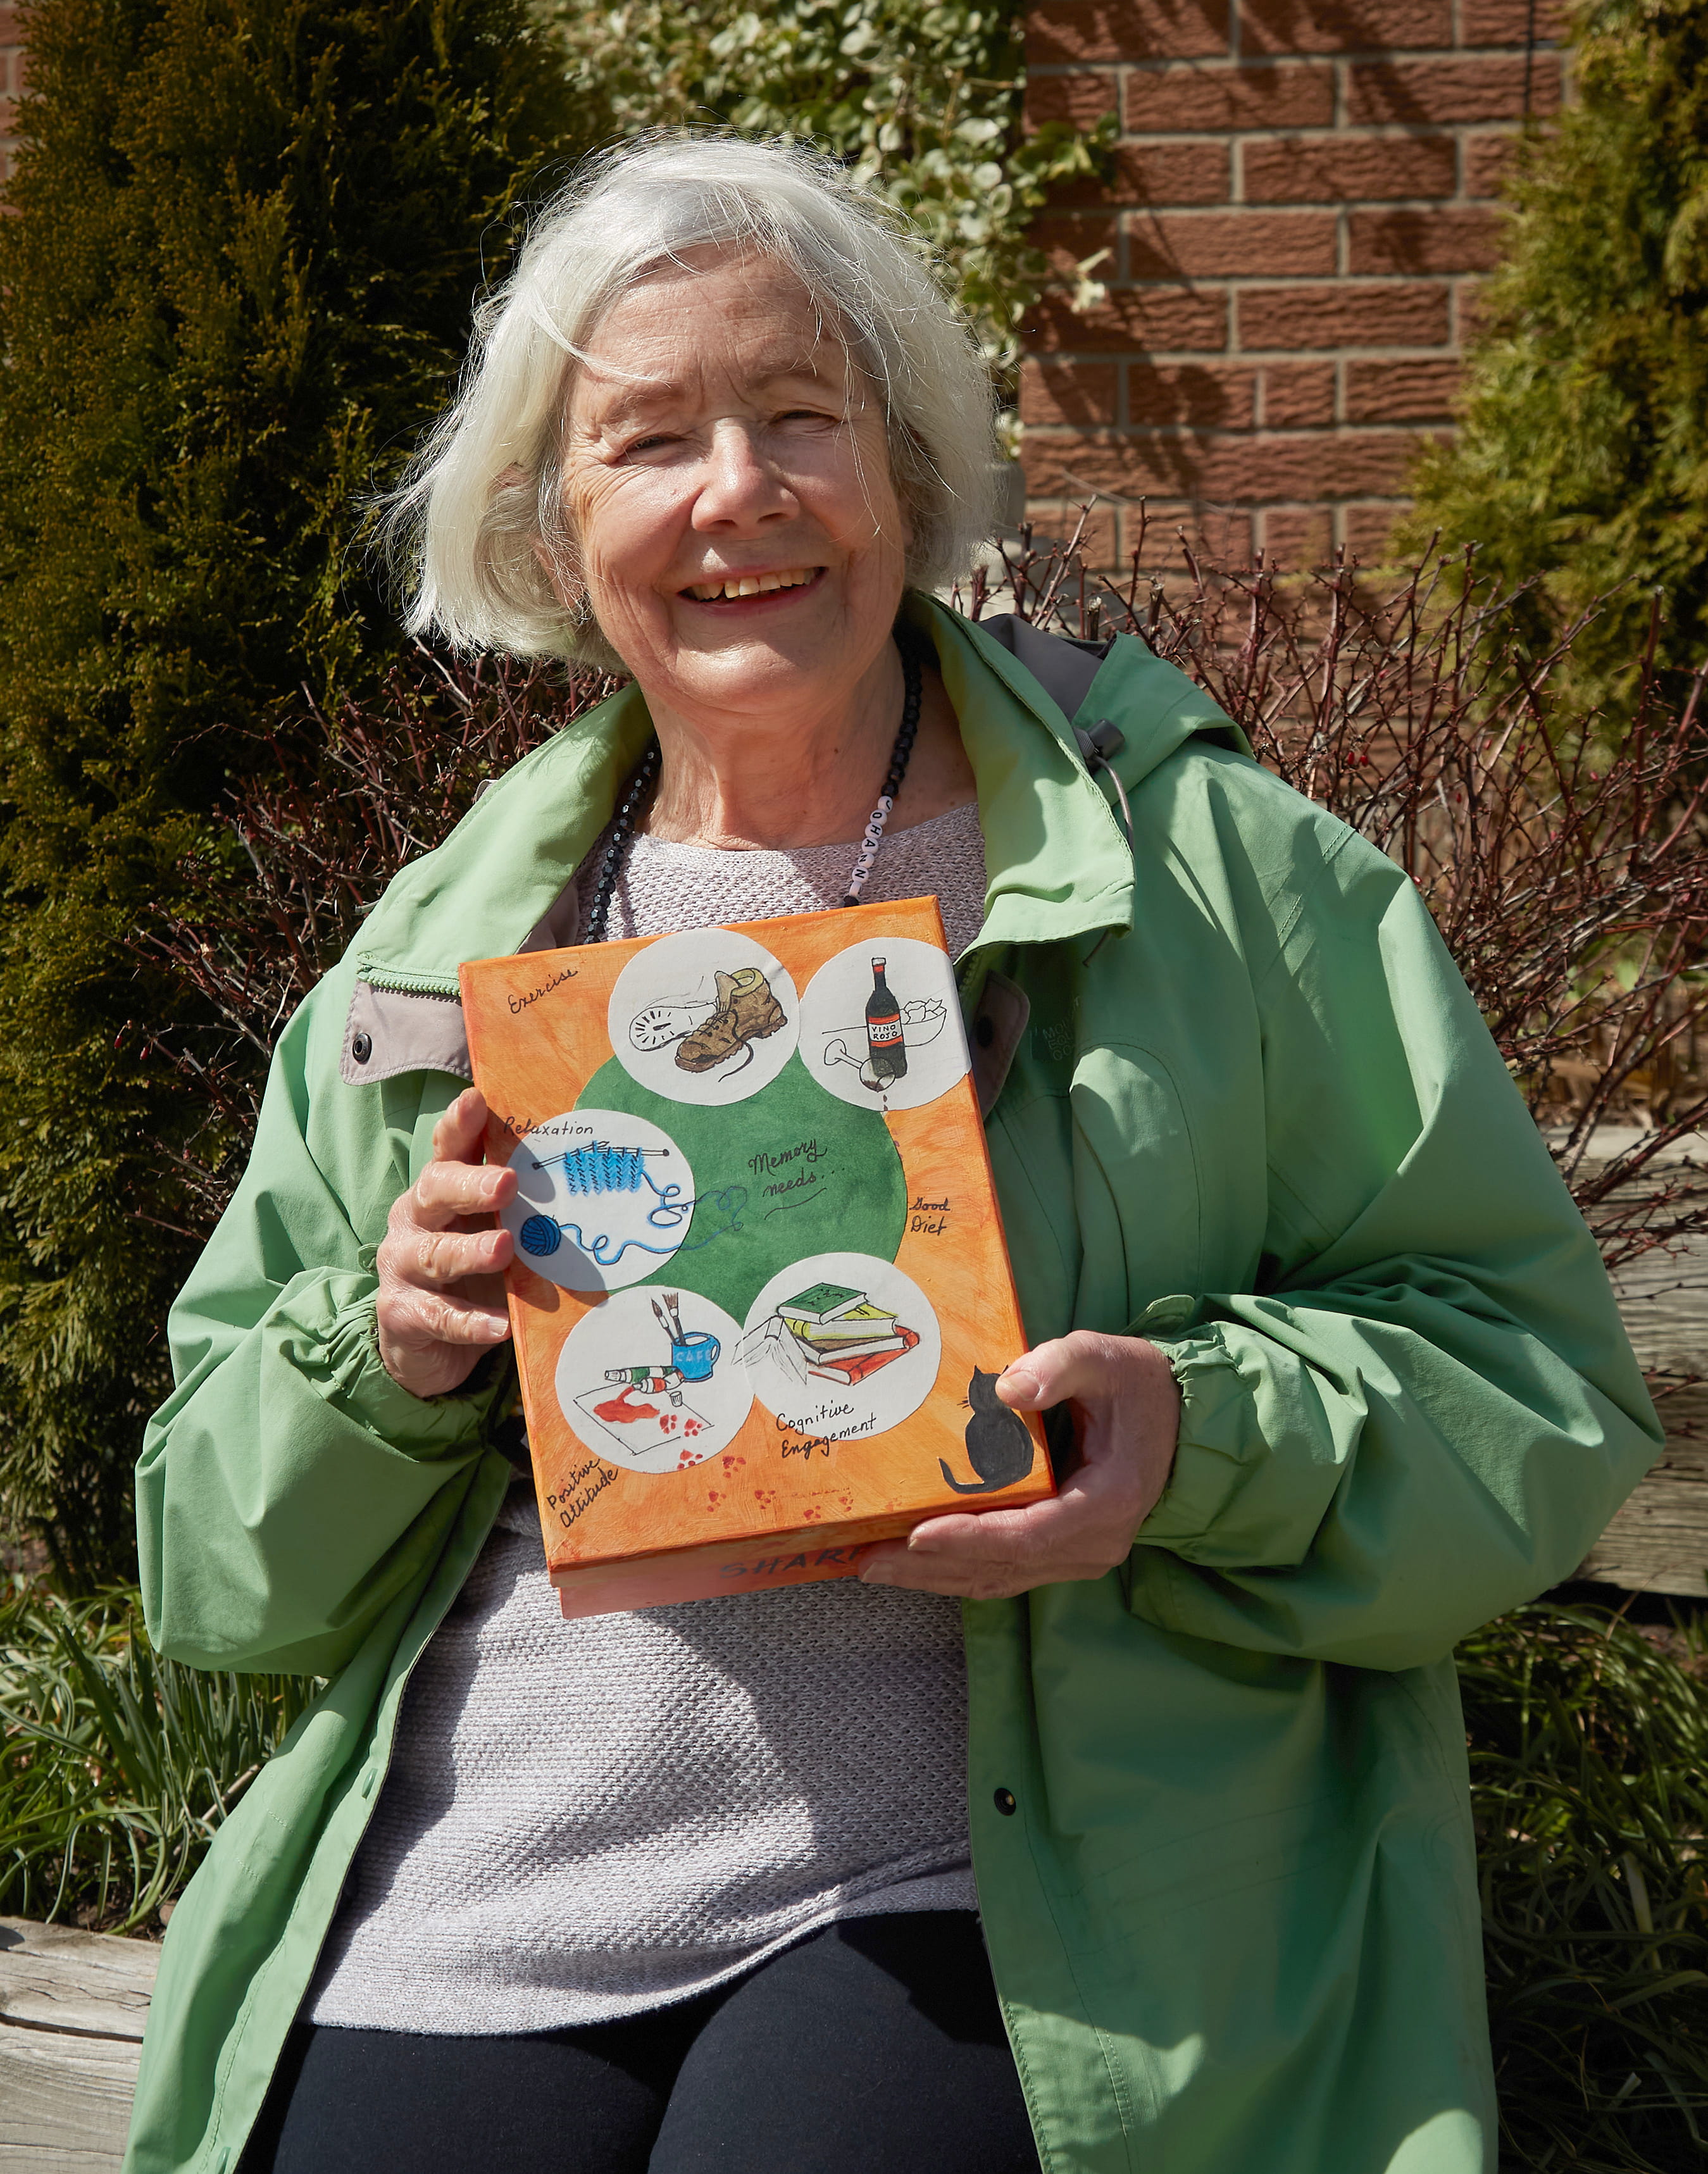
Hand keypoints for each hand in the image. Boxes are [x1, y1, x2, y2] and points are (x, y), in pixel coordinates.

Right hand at [376, 1088, 515, 1398]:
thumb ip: (522, 1208)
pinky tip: (500, 1325)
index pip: (448, 1150)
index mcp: (440, 1192)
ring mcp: (402, 1268)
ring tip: (505, 1249)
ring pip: (434, 1254)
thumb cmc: (475, 1277)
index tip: (476, 1101)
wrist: (433, 1348)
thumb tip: (588, 1174)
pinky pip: (438, 1316)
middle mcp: (415, 1221)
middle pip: (435, 1191)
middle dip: (471, 1185)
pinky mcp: (403, 1315)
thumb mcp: (498, 1233)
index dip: (459, 1125)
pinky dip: (471, 1322)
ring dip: (470, 1251)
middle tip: (507, 1184)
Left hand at [859, 1332, 1180, 1600]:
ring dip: (935, 1576)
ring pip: (1000, 1577)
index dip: (972, 1538)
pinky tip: (914, 1564)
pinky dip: (958, 1569)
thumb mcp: (1104, 1358)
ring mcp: (1082, 1554)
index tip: (917, 1535)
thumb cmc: (1136, 1384)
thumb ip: (1060, 1366)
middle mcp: (1096, 1543)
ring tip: (870, 1565)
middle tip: (865, 1559)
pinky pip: (1007, 1571)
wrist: (1177, 1416)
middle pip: (1004, 1567)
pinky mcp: (1066, 1552)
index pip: (1031, 1533)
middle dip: (931, 1567)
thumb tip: (1008, 1389)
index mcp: (1108, 1500)